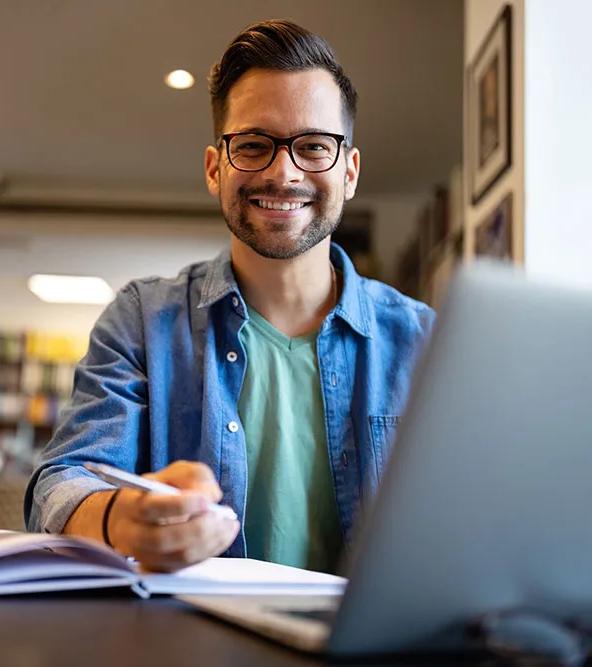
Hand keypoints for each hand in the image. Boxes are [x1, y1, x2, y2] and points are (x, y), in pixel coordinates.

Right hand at [107, 460, 239, 570]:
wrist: (141, 514)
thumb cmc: (161, 490)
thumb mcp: (176, 472)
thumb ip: (194, 476)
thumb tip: (210, 495)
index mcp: (133, 503)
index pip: (151, 508)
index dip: (180, 505)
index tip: (205, 501)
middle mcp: (134, 533)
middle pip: (162, 539)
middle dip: (198, 528)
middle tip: (219, 515)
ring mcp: (146, 555)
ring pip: (178, 556)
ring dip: (210, 541)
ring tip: (228, 524)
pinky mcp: (161, 567)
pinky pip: (187, 566)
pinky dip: (211, 550)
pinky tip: (223, 534)